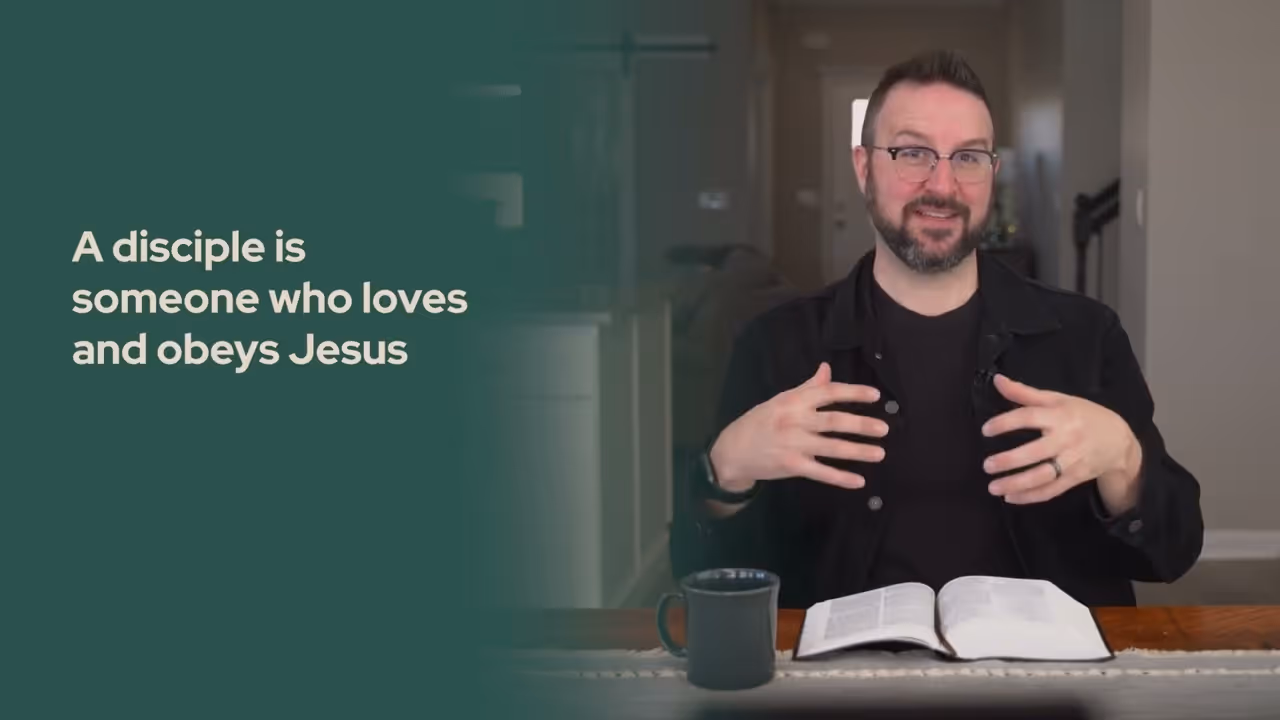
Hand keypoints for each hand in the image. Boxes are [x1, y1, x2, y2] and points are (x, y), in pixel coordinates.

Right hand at [709, 362, 887, 491]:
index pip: (827, 392)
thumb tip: (827, 368)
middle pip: (834, 421)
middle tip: (884, 429)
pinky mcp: (791, 465)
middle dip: (861, 425)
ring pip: (831, 447)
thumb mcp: (780, 400)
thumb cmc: (759, 422)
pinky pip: (820, 472)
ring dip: (857, 451)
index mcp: (793, 401)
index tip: (875, 395)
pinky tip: (858, 481)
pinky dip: (840, 477)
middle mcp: (795, 421)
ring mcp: (793, 444)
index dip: (853, 392)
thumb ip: (807, 388)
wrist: (732, 451)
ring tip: (879, 453)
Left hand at [981, 374, 1142, 510]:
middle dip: (1009, 460)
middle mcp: (1066, 439)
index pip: (1029, 417)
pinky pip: (1051, 490)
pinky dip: (1031, 496)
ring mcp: (1072, 461)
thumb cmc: (1084, 415)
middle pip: (1035, 452)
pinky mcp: (1075, 478)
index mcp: (1060, 416)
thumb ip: (1025, 393)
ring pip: (1042, 476)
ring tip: (993, 487)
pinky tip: (1010, 498)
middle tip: (987, 465)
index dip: (1006, 423)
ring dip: (1016, 484)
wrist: (1119, 440)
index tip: (986, 430)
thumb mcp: (1058, 399)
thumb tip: (997, 380)